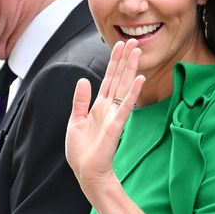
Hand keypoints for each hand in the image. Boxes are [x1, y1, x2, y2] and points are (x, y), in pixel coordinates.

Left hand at [65, 39, 144, 198]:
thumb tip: (83, 80)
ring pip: (124, 87)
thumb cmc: (82, 152)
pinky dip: (133, 93)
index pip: (108, 79)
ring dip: (131, 69)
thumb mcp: (74, 122)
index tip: (119, 45)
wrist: (87, 173)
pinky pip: (126, 106)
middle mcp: (108, 108)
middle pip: (119, 78)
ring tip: (137, 52)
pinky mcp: (116, 125)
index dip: (114, 62)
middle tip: (133, 41)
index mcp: (98, 107)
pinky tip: (140, 79)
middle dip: (125, 60)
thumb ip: (79, 101)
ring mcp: (114, 115)